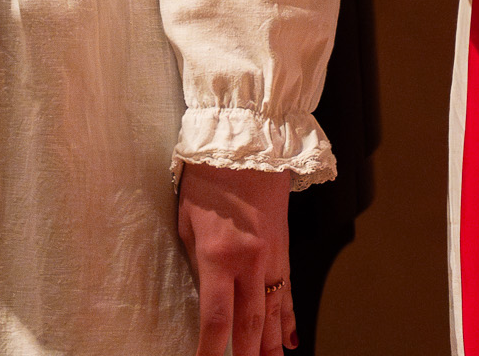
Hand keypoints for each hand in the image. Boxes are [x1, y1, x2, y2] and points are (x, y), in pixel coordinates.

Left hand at [178, 162, 294, 354]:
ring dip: (273, 344)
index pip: (217, 319)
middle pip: (252, 323)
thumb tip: (201, 298)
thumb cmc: (208, 180)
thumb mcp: (186, 224)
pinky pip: (288, 289)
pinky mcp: (284, 245)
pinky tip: (292, 339)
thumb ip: (196, 265)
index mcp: (220, 257)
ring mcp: (273, 254)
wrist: (249, 142)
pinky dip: (290, 317)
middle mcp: (251, 261)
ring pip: (275, 311)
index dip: (210, 353)